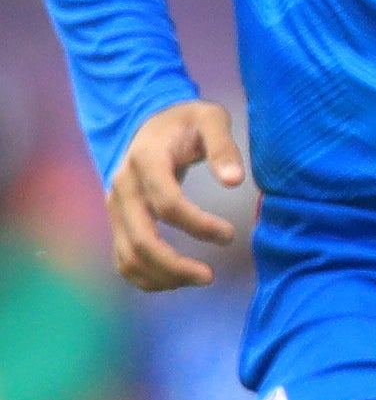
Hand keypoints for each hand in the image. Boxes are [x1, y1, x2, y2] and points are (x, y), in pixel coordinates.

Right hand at [107, 99, 255, 291]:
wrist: (152, 121)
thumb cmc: (187, 121)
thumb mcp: (211, 119)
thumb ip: (224, 147)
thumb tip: (235, 181)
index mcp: (145, 161)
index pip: (166, 204)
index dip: (198, 224)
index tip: (230, 234)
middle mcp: (123, 187)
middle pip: (141, 238)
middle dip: (175, 264)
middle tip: (210, 277)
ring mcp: (116, 206)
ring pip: (127, 255)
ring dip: (161, 275)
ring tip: (199, 279)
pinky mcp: (118, 220)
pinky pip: (123, 258)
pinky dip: (145, 277)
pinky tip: (176, 280)